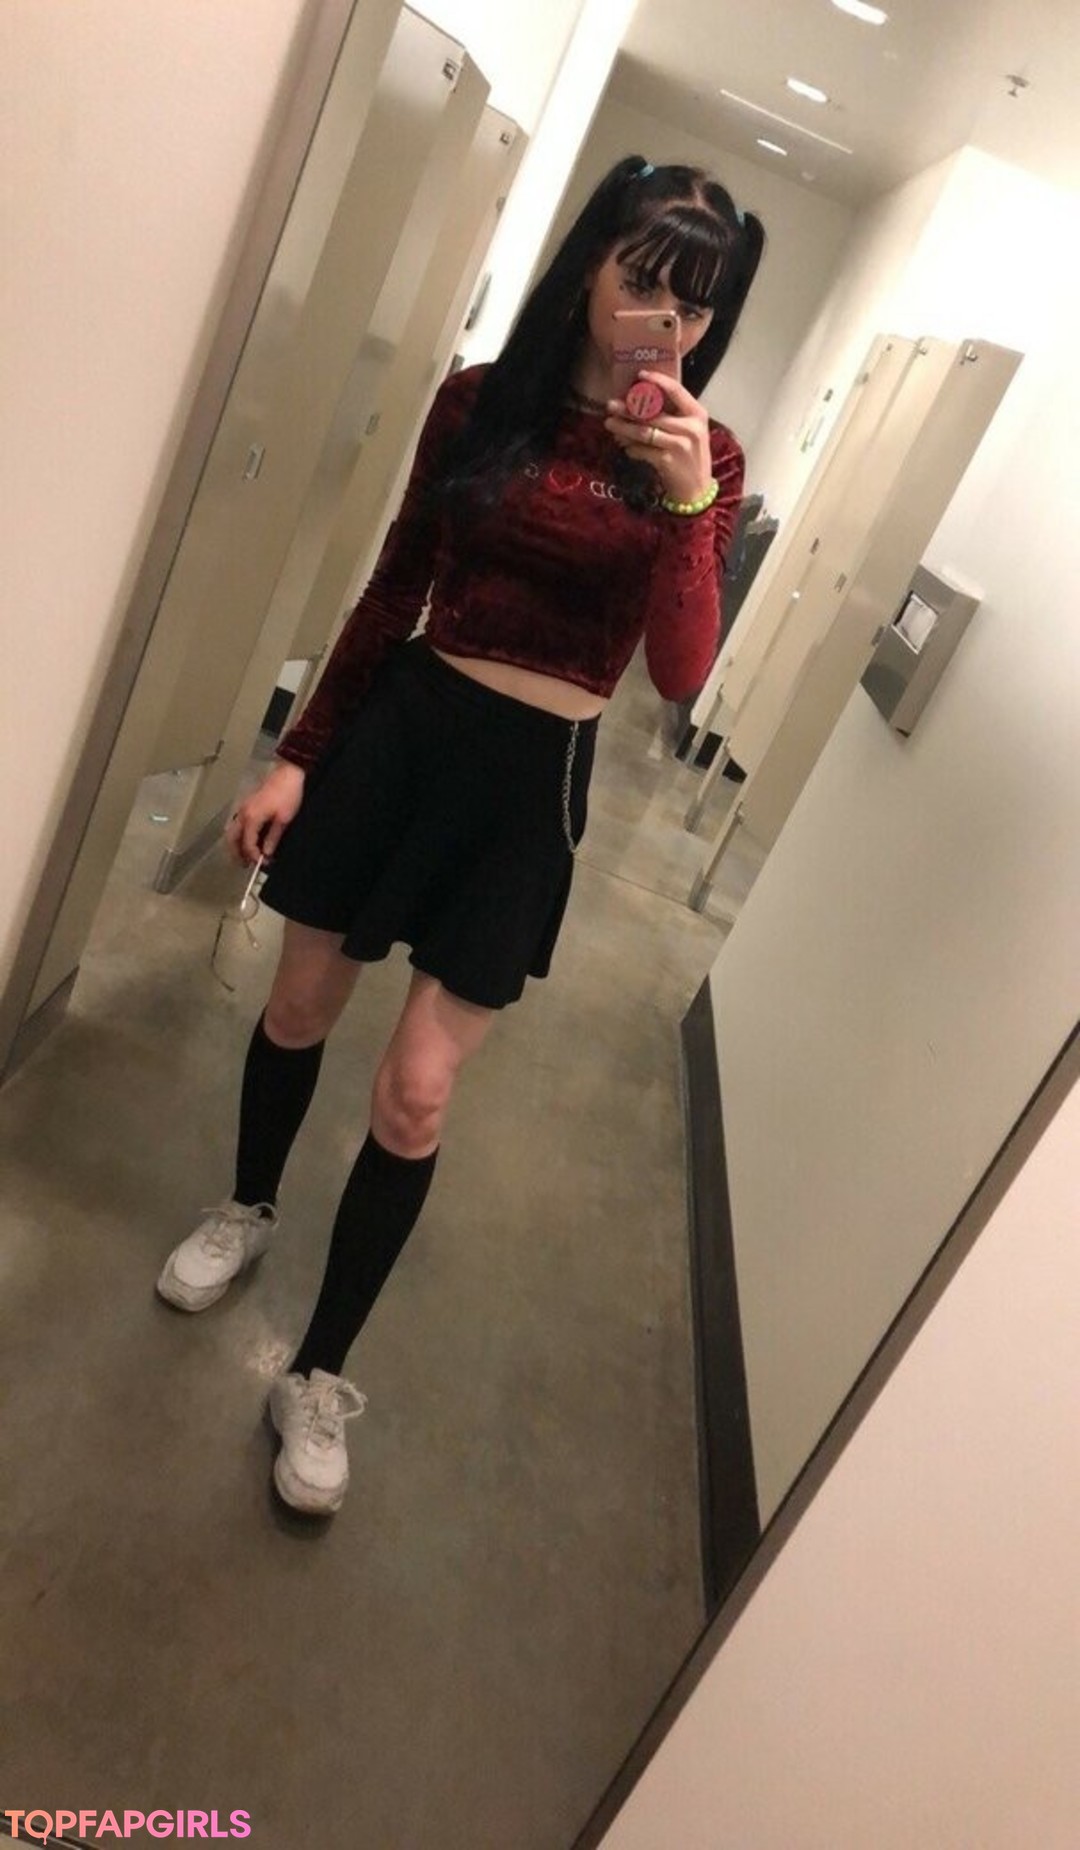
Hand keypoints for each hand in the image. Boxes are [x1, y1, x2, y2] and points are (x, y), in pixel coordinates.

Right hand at [224, 760, 305, 866]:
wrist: (288, 773)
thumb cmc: (288, 793)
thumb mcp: (284, 819)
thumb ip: (273, 838)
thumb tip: (266, 852)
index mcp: (252, 818)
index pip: (247, 844)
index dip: (253, 856)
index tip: (262, 863)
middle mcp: (243, 813)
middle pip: (233, 838)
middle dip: (236, 853)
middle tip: (244, 864)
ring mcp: (244, 808)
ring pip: (232, 831)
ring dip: (236, 844)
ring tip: (244, 855)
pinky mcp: (247, 804)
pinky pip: (237, 823)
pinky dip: (239, 835)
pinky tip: (247, 839)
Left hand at [605, 372, 713, 504]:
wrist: (697, 490)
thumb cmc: (690, 457)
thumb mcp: (690, 432)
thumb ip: (673, 416)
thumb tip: (640, 402)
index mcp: (697, 414)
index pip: (676, 390)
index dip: (658, 380)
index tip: (640, 374)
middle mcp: (690, 427)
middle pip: (653, 413)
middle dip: (628, 409)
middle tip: (610, 405)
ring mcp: (679, 445)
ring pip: (644, 431)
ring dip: (624, 428)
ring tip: (610, 424)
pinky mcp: (667, 461)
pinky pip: (642, 450)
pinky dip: (631, 448)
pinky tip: (625, 446)